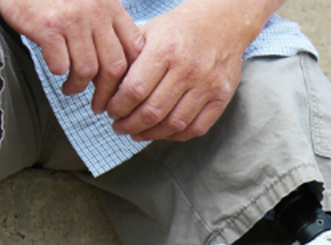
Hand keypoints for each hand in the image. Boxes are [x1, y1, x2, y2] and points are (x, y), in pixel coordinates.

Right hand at [0, 0, 143, 112]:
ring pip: (87, 71)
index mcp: (110, 7)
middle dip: (108, 94)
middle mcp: (96, 12)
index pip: (135, 49)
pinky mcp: (48, 27)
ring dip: (79, 87)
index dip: (131, 76)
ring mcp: (72, 19)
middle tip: (99, 106)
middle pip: (114, 67)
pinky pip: (61, 65)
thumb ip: (106, 25)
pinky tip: (56, 72)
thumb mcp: (90, 0)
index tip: (122, 92)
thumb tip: (119, 66)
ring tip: (71, 89)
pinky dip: (59, 74)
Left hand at [107, 0, 278, 141]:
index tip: (110, 111)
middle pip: (152, 112)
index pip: (134, 90)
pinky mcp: (222, 96)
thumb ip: (130, 59)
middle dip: (129, 125)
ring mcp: (207, 85)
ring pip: (173, 124)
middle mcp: (188, 69)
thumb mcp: (150, 31)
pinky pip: (196, 128)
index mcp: (165, 50)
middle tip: (119, 126)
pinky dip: (176, 136)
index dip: (118, 107)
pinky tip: (161, 132)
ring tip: (136, 133)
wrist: (222, 21)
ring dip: (150, 134)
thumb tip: (108, 89)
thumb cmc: (179, 28)